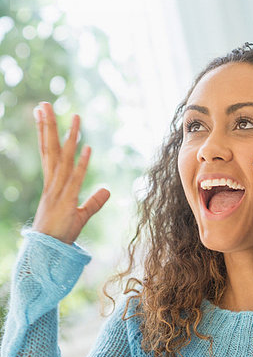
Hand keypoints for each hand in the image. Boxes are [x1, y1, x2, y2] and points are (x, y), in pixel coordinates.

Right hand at [32, 101, 110, 244]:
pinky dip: (81, 163)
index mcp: (52, 184)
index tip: (41, 113)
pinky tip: (87, 147)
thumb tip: (107, 191)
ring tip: (74, 117)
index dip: (44, 132)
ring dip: (69, 137)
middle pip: (50, 150)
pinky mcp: (66, 201)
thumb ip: (94, 202)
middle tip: (44, 103)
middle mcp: (52, 184)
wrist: (47, 253)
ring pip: (63, 159)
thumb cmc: (59, 235)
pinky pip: (75, 179)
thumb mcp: (80, 215)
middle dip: (48, 126)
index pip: (47, 153)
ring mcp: (58, 191)